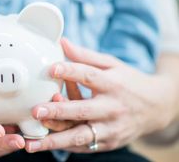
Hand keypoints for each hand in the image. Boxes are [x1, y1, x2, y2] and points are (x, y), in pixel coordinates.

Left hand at [27, 38, 175, 152]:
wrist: (156, 107)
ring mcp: (111, 128)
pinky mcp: (108, 143)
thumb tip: (61, 42)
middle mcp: (112, 108)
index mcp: (113, 84)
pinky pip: (83, 147)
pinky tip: (44, 146)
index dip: (70, 72)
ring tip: (32, 143)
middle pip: (83, 110)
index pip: (90, 76)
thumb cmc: (127, 82)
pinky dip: (63, 147)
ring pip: (81, 136)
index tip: (51, 68)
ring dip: (55, 140)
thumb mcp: (111, 65)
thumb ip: (84, 56)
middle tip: (36, 111)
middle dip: (58, 111)